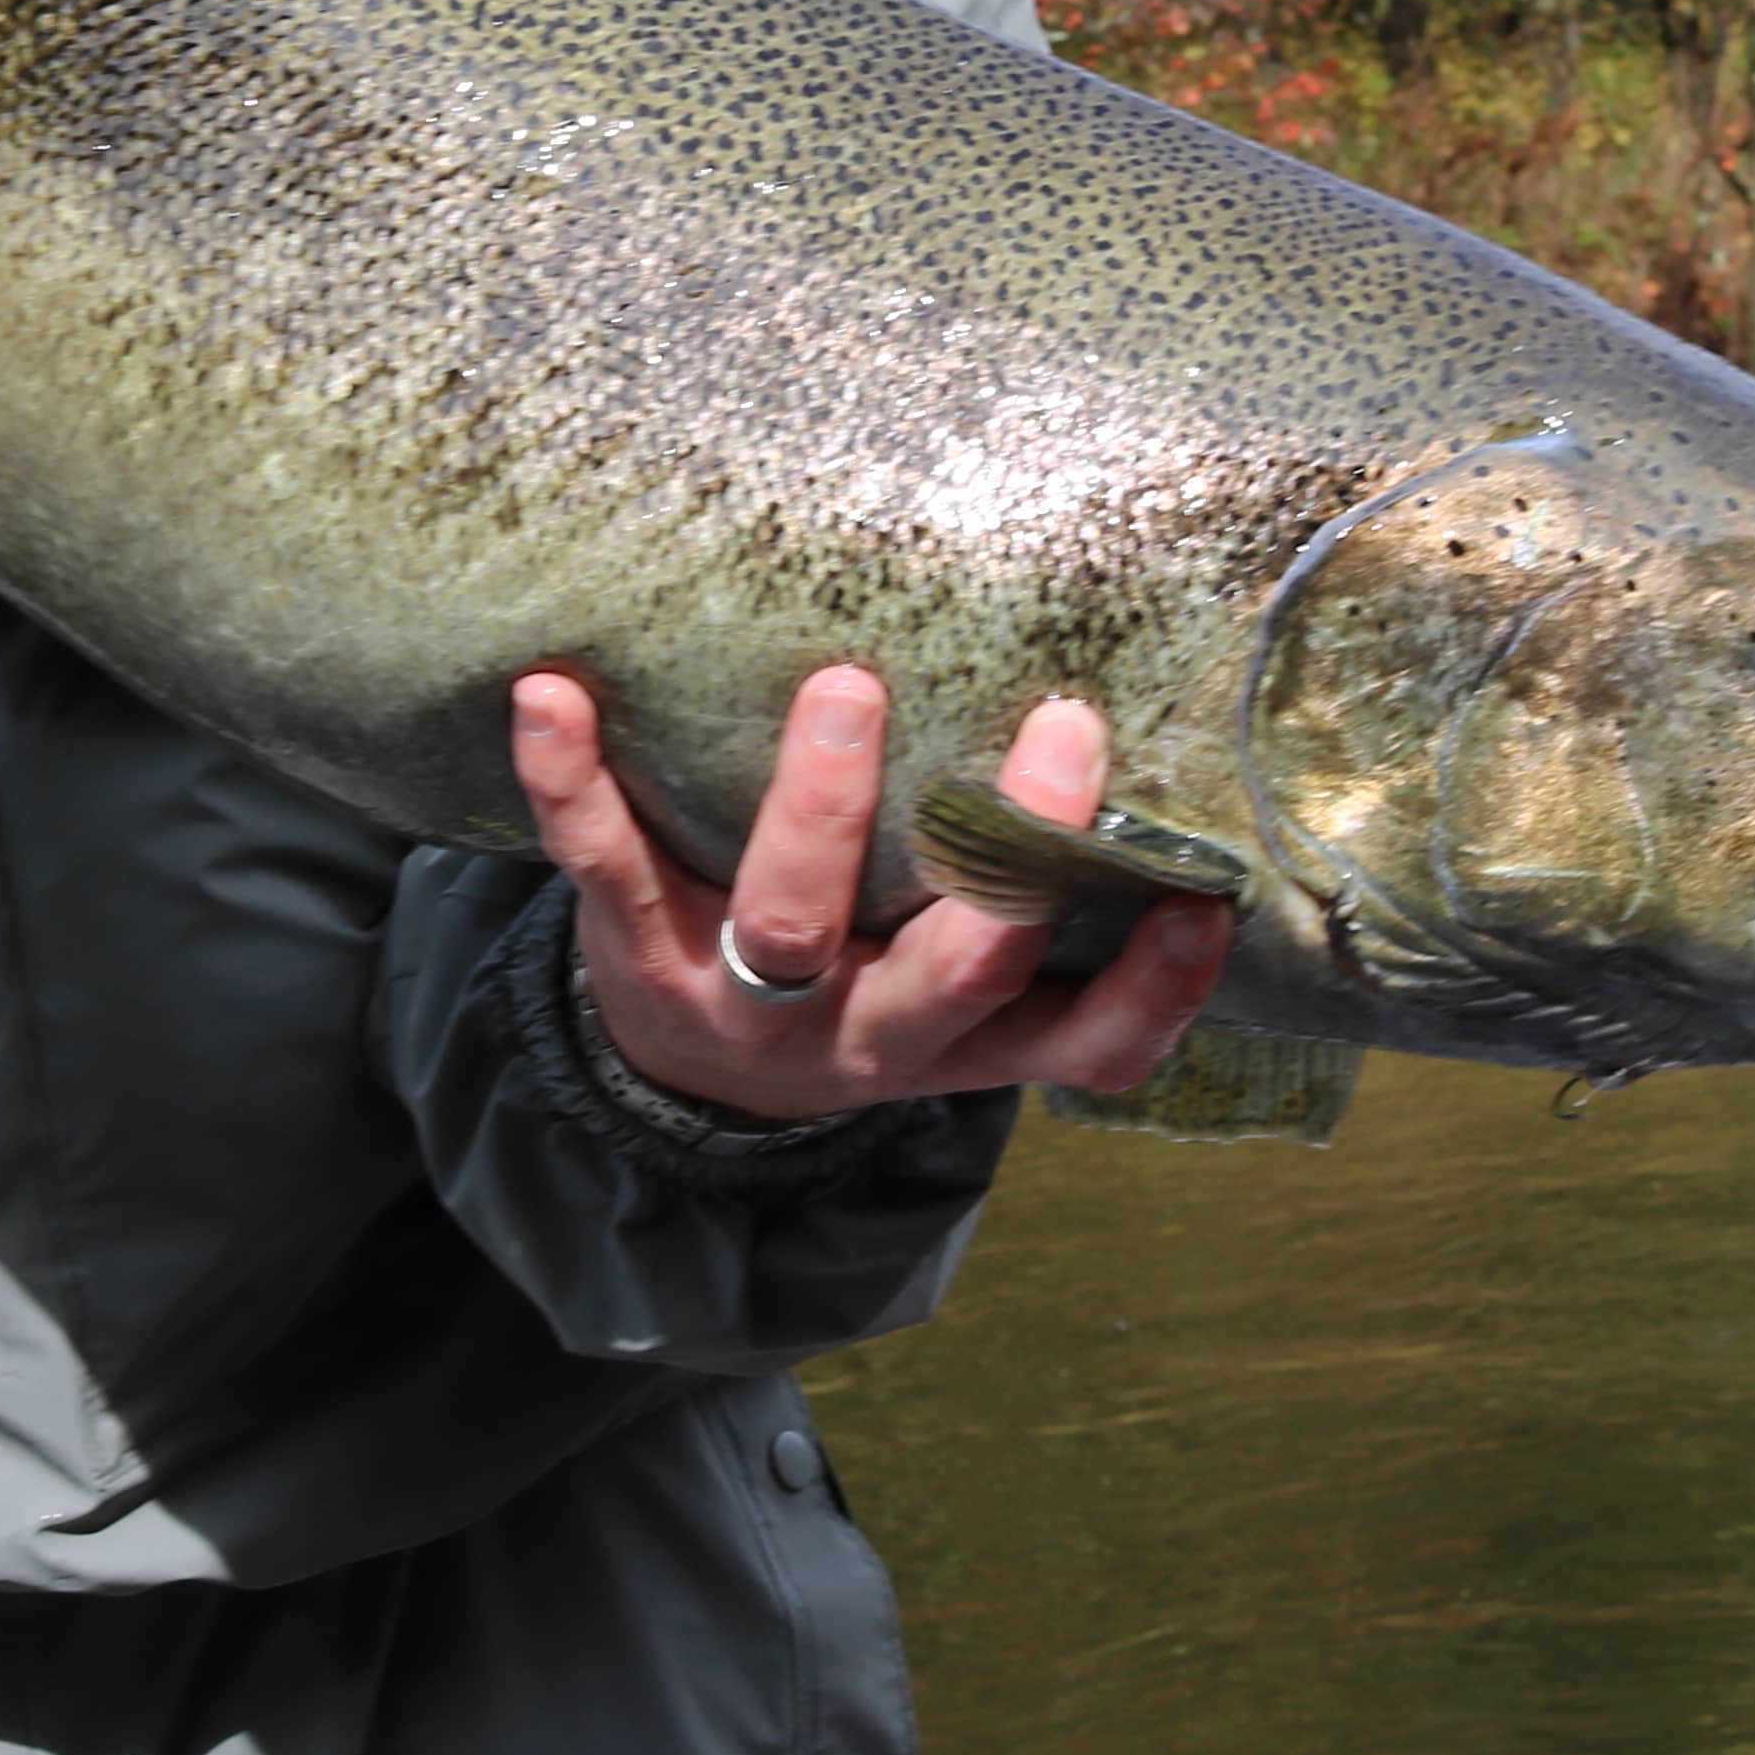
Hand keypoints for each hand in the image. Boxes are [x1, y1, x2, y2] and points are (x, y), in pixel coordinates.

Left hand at [509, 663, 1230, 1126]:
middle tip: (1063, 731)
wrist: (680, 1065)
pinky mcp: (634, 943)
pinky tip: (553, 696)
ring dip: (823, 806)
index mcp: (963, 1041)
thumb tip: (1157, 747)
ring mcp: (745, 997)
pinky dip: (573, 780)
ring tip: (847, 688)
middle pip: (952, 971)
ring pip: (792, 923)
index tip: (1200, 899)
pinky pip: (602, 863)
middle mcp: (864, 1033)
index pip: (1083, 1046)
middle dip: (1008, 862)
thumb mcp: (954, 985)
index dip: (1151, 992)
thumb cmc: (861, 976)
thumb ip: (1039, 903)